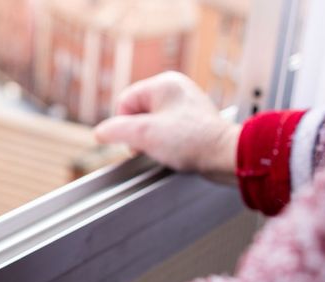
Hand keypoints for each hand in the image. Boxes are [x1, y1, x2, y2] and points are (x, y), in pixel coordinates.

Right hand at [94, 72, 239, 180]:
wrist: (224, 155)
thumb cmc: (190, 141)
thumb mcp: (144, 135)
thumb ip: (115, 131)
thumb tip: (100, 132)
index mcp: (163, 83)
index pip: (124, 102)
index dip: (125, 126)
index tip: (138, 141)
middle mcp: (175, 88)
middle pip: (137, 112)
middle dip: (139, 133)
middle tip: (154, 145)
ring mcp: (185, 103)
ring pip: (151, 122)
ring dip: (152, 139)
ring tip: (168, 148)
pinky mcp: (192, 119)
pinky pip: (166, 129)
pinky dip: (166, 142)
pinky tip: (176, 149)